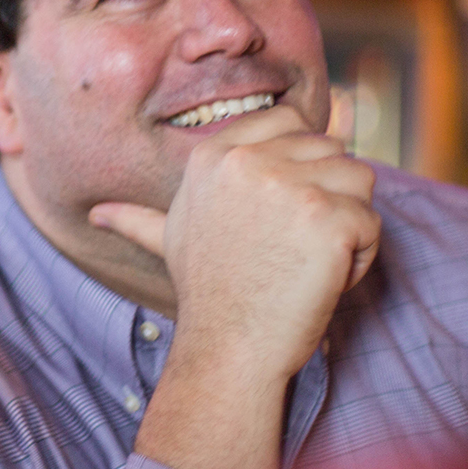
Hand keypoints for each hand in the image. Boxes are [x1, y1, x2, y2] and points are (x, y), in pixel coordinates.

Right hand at [92, 104, 378, 382]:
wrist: (230, 348)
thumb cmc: (208, 294)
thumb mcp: (170, 239)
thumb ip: (139, 217)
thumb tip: (96, 214)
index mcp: (215, 154)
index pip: (292, 120)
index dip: (302, 163)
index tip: (284, 210)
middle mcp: (249, 159)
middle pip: (331, 150)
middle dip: (326, 198)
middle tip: (291, 248)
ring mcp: (290, 186)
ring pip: (359, 180)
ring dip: (348, 225)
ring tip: (309, 262)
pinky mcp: (328, 218)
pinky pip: (372, 223)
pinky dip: (360, 259)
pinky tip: (324, 281)